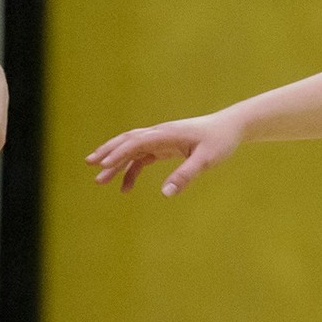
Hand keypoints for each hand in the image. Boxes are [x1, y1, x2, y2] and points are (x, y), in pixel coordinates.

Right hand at [88, 112, 243, 195]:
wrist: (231, 127)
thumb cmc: (220, 141)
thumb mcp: (206, 160)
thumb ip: (186, 175)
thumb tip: (165, 194)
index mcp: (167, 134)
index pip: (137, 141)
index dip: (119, 152)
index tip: (103, 165)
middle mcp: (160, 134)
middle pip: (127, 140)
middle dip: (108, 152)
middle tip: (90, 164)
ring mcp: (161, 139)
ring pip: (131, 149)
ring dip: (115, 162)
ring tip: (100, 179)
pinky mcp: (165, 146)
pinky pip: (142, 158)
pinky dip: (131, 170)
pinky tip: (125, 187)